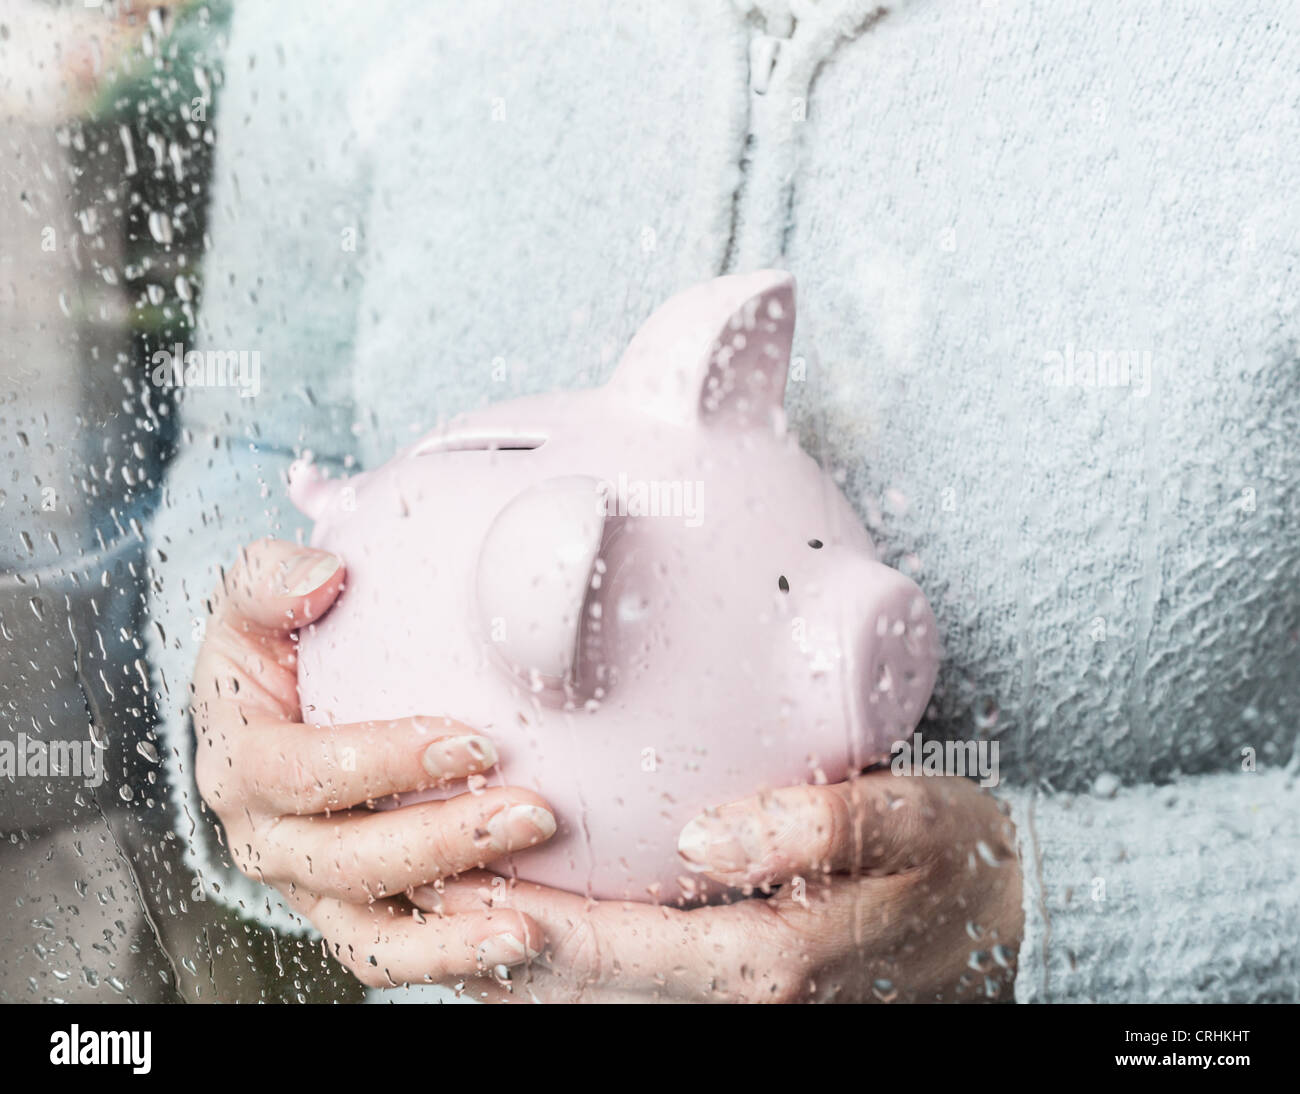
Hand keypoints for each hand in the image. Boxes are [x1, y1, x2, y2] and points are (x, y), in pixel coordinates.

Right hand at [190, 537, 554, 987]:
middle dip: (440, 842)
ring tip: (532, 922)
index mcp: (241, 764)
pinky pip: (400, 958)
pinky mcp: (356, 920)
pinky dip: (455, 961)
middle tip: (532, 814)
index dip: (385, 763)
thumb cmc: (279, 648)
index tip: (474, 739)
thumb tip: (323, 573)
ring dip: (453, 933)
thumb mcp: (256, 603)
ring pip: (371, 937)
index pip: (305, 774)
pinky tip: (524, 938)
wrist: (285, 707)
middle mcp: (270, 840)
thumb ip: (270, 578)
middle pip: (347, 863)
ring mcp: (313, 890)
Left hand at [411, 772, 1021, 1001]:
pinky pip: (630, 987)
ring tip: (436, 908)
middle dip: (491, 948)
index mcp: (767, 961)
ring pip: (596, 1000)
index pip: (617, 951)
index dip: (526, 923)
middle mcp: (737, 997)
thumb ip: (820, 826)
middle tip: (408, 892)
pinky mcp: (736, 986)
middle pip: (584, 990)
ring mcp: (733, 1001)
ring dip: (513, 962)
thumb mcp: (915, 824)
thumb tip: (708, 839)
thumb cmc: (955, 860)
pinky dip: (564, 963)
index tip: (450, 882)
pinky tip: (524, 922)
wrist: (1006, 921)